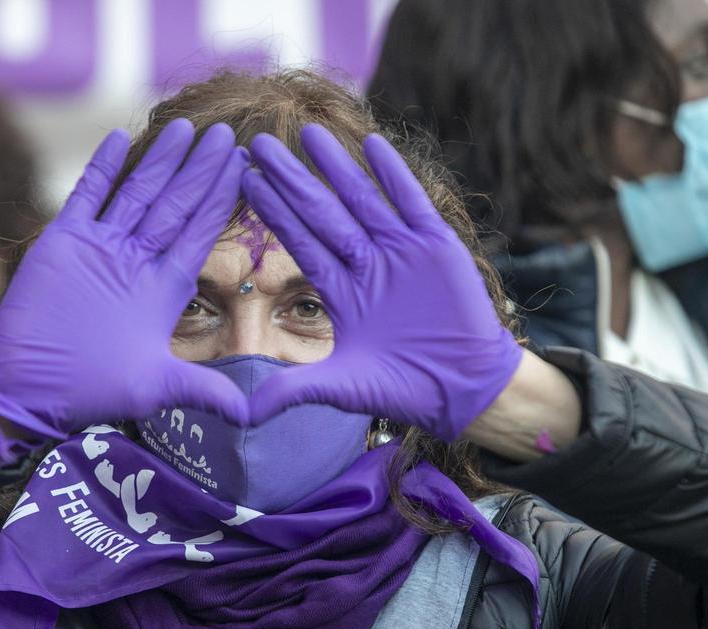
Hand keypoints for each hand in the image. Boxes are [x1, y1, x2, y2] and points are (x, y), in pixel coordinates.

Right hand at [0, 119, 250, 438]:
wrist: (28, 387)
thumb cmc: (91, 391)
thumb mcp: (157, 388)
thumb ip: (205, 391)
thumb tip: (255, 414)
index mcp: (164, 287)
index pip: (200, 232)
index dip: (220, 199)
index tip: (244, 167)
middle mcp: (137, 260)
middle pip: (175, 204)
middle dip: (200, 170)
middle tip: (226, 133)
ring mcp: (101, 247)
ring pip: (137, 192)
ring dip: (159, 161)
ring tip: (183, 127)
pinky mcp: (63, 242)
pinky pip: (86, 196)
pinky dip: (102, 169)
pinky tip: (118, 139)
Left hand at [241, 125, 521, 440]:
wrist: (464, 388)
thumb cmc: (405, 388)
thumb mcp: (342, 389)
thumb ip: (293, 391)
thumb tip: (243, 414)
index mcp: (342, 289)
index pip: (300, 240)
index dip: (274, 210)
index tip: (245, 179)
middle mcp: (367, 263)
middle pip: (322, 212)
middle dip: (292, 179)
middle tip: (259, 143)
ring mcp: (402, 251)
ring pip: (362, 199)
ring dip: (336, 167)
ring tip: (307, 135)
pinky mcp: (436, 247)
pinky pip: (412, 204)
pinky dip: (395, 176)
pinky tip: (373, 144)